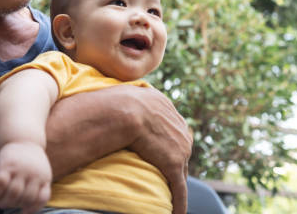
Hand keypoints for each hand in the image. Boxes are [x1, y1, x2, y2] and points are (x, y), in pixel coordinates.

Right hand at [0, 142, 51, 213]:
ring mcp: (19, 169)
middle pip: (26, 198)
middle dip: (17, 205)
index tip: (24, 211)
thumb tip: (28, 211)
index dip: (33, 208)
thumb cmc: (31, 160)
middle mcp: (33, 173)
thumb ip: (39, 187)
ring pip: (14, 193)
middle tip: (9, 204)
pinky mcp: (6, 165)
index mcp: (44, 176)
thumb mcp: (42, 171)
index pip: (42, 198)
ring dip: (6, 203)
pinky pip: (1, 183)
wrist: (22, 137)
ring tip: (1, 203)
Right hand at [127, 87, 192, 213]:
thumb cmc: (116, 100)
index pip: (169, 128)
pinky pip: (179, 189)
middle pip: (179, 150)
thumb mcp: (126, 93)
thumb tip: (115, 100)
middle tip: (165, 176)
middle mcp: (179, 126)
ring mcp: (180, 146)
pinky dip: (178, 203)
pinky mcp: (174, 164)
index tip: (158, 150)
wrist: (124, 110)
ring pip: (180, 171)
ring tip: (168, 197)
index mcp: (167, 107)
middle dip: (173, 163)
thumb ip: (130, 100)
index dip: (163, 141)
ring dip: (175, 185)